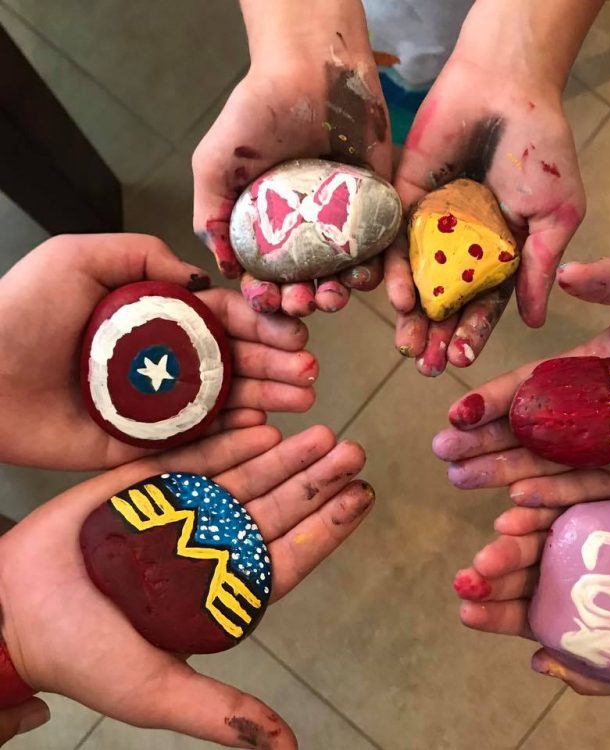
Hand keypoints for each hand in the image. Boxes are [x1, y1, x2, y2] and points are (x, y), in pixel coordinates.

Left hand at [0, 234, 316, 469]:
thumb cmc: (22, 311)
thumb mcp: (82, 258)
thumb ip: (144, 256)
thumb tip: (202, 279)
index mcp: (153, 316)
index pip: (221, 320)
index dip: (261, 327)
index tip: (296, 337)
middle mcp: (161, 360)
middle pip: (232, 363)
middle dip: (276, 367)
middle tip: (309, 376)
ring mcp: (154, 405)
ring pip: (223, 402)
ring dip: (266, 399)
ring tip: (300, 399)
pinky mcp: (140, 444)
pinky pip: (194, 441)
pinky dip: (231, 436)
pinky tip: (263, 427)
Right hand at [0, 423, 373, 746]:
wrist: (11, 611)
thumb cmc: (82, 655)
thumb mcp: (155, 689)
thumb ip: (221, 712)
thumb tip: (288, 749)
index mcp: (223, 589)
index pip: (289, 556)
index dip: (327, 528)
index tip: (362, 497)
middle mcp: (213, 546)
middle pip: (278, 509)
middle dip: (316, 482)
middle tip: (352, 452)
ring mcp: (186, 511)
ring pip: (247, 478)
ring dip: (285, 456)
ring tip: (322, 435)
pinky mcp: (153, 484)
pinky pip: (199, 457)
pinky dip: (231, 442)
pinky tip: (265, 429)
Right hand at [192, 4, 390, 316]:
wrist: (313, 68)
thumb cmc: (257, 111)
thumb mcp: (215, 163)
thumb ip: (210, 214)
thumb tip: (224, 267)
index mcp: (266, 227)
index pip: (265, 275)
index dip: (265, 295)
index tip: (267, 300)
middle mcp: (303, 232)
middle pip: (304, 281)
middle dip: (302, 301)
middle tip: (303, 304)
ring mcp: (340, 223)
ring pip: (341, 273)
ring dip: (337, 292)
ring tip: (333, 295)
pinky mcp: (374, 209)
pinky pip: (377, 248)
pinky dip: (373, 268)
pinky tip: (366, 276)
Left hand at [388, 53, 584, 375]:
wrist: (505, 88)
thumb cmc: (541, 150)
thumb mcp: (555, 216)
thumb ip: (538, 269)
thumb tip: (537, 323)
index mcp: (501, 256)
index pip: (483, 305)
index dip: (473, 333)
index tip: (461, 360)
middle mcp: (463, 250)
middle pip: (445, 302)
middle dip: (436, 335)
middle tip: (424, 365)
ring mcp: (432, 230)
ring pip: (417, 282)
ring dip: (412, 316)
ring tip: (407, 345)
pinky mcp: (404, 206)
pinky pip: (394, 244)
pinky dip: (393, 271)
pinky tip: (396, 298)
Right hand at [433, 258, 609, 505]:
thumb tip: (566, 271)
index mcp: (572, 375)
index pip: (520, 391)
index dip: (487, 402)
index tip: (454, 413)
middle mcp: (575, 416)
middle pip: (518, 433)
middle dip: (479, 444)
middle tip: (443, 454)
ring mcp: (598, 449)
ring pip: (540, 464)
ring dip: (500, 473)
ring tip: (460, 477)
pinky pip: (583, 489)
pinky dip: (552, 494)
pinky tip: (518, 497)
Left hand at [453, 491, 609, 694]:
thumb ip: (595, 673)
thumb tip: (537, 662)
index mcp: (570, 609)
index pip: (521, 612)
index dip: (493, 612)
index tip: (468, 611)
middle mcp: (567, 569)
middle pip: (521, 570)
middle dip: (494, 574)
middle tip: (475, 575)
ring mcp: (582, 535)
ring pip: (536, 534)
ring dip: (511, 538)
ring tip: (495, 541)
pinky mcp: (599, 503)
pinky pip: (565, 501)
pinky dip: (542, 503)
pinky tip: (518, 507)